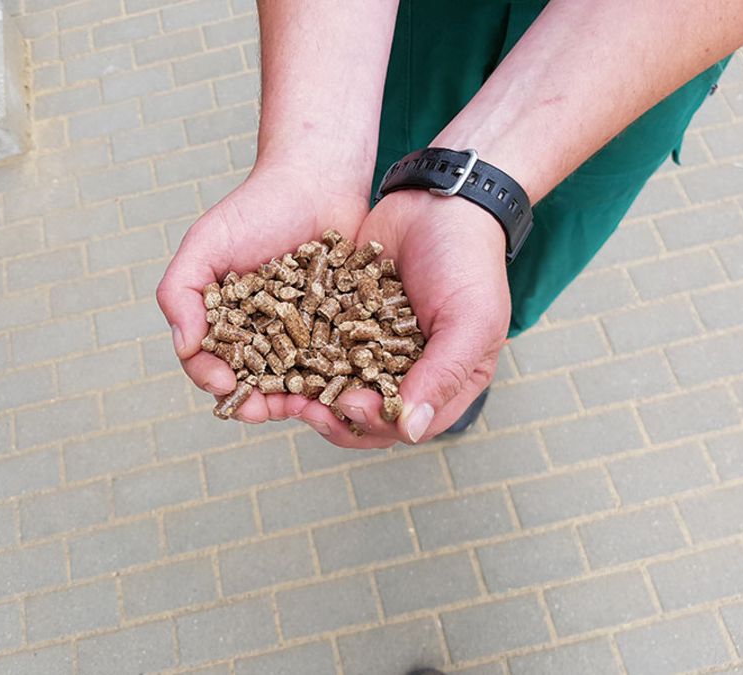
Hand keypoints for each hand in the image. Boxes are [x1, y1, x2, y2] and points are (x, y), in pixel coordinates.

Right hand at [156, 161, 371, 425]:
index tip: (224, 385)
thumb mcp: (206, 243)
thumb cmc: (255, 210)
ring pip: (300, 383)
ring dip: (302, 401)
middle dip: (261, 404)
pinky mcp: (342, 332)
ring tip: (310, 407)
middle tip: (271, 409)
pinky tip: (347, 386)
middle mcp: (263, 339)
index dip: (214, 380)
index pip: (212, 365)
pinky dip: (341, 379)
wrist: (317, 182)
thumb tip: (184, 345)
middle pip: (256, 385)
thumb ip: (181, 291)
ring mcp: (304, 339)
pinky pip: (340, 364)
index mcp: (224, 326)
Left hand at [295, 190, 510, 446]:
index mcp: (443, 384)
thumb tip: (411, 430)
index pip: (404, 424)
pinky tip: (272, 351)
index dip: (373, 424)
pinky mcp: (342, 321)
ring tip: (279, 388)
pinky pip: (317, 346)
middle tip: (302, 406)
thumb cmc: (468, 262)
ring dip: (307, 391)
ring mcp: (370, 347)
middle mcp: (404, 373)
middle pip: (362, 414)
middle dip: (331, 414)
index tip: (347, 406)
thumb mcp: (470, 321)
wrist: (440, 198)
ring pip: (333, 385)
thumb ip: (443, 375)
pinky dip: (297, 353)